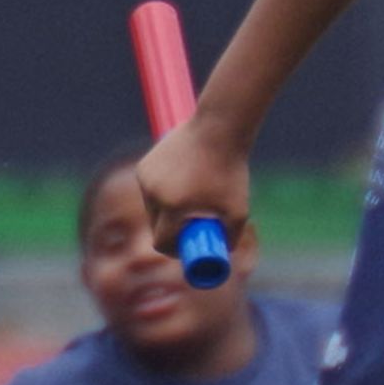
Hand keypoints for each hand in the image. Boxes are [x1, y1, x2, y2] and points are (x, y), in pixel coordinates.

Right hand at [134, 118, 251, 260]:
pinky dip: (163, 191)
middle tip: (192, 226)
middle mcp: (153, 193)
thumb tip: (223, 256)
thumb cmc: (231, 170)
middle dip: (171, 231)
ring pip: (152, 208)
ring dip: (167, 210)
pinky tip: (182, 180)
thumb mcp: (238, 210)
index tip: (186, 247)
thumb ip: (231, 238)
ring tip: (192, 197)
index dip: (174, 250)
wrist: (219, 129)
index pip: (162, 242)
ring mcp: (146, 178)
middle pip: (156, 226)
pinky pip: (151, 189)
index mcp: (173, 206)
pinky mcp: (144, 165)